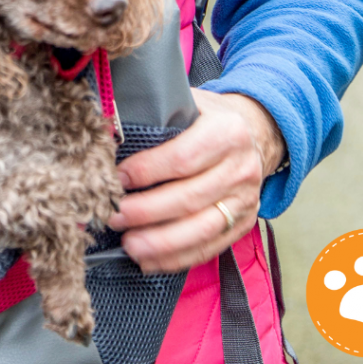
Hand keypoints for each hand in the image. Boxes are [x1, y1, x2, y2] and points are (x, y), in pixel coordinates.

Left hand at [108, 89, 285, 272]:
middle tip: (113, 216)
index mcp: (227, 132)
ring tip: (129, 245)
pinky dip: (177, 258)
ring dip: (161, 242)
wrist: (256, 132)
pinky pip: (210, 247)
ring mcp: (246, 199)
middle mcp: (241, 168)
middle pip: (189, 198)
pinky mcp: (244, 223)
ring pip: (201, 229)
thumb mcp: (188, 103)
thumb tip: (106, 131)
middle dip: (146, 212)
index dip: (146, 172)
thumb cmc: (206, 118)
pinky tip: (149, 260)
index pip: (182, 158)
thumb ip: (155, 116)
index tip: (116, 179)